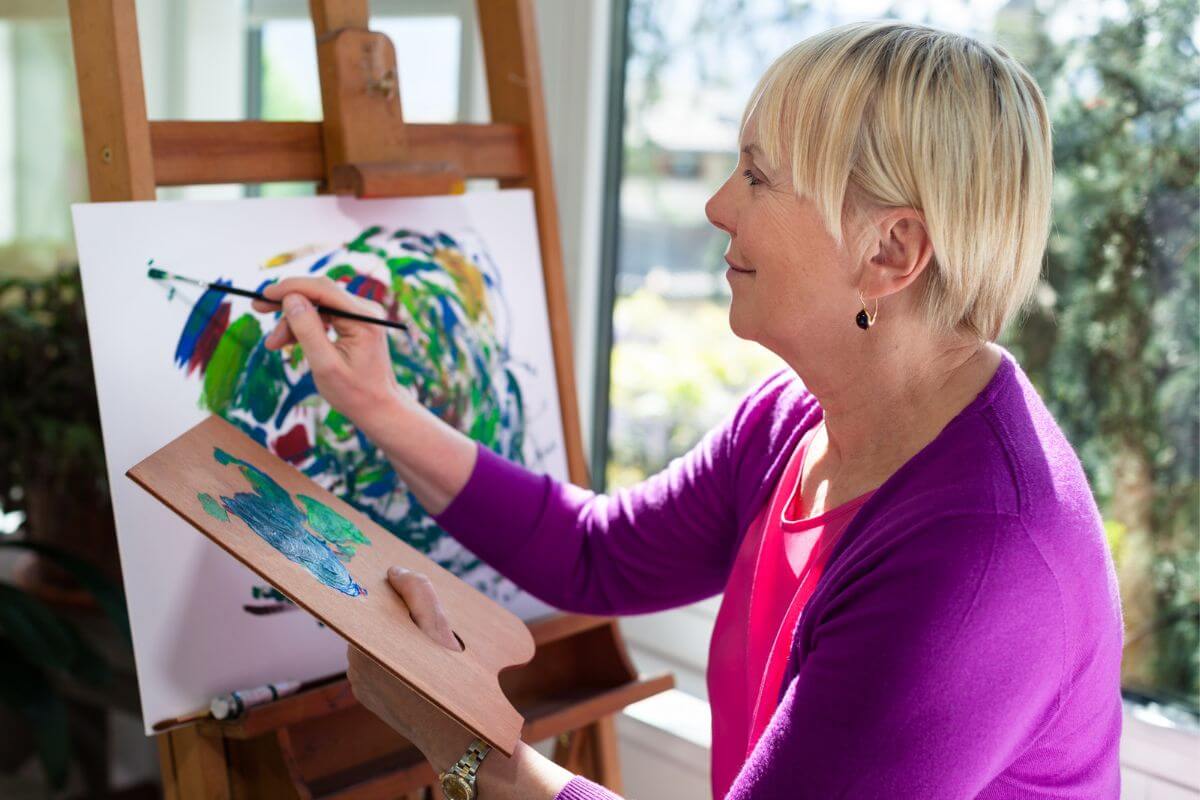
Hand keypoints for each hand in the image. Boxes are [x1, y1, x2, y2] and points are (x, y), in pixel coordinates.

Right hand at [252, 277, 407, 426]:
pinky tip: (288, 342)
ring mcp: (362, 315)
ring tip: (273, 344)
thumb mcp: (325, 365)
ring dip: (293, 320)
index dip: (290, 288)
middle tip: (258, 308)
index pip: (323, 289)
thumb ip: (307, 330)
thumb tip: (291, 298)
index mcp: (364, 319)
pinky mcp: (356, 322)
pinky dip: (305, 326)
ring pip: (318, 305)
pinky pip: (324, 314)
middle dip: (287, 302)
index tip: (263, 295)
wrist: (378, 407)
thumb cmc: (354, 393)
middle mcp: (366, 310)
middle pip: (319, 293)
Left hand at [346, 566, 472, 773]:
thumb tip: (394, 571)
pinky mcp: (365, 696)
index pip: (364, 605)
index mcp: (367, 644)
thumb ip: (417, 592)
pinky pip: (373, 665)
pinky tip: (412, 660)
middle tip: (417, 613)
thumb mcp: (440, 626)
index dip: (381, 593)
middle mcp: (355, 664)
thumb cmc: (451, 678)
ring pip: (371, 645)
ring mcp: (358, 683)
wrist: (455, 734)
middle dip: (391, 616)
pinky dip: (389, 658)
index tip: (391, 579)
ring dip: (390, 638)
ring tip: (418, 639)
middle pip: (369, 625)